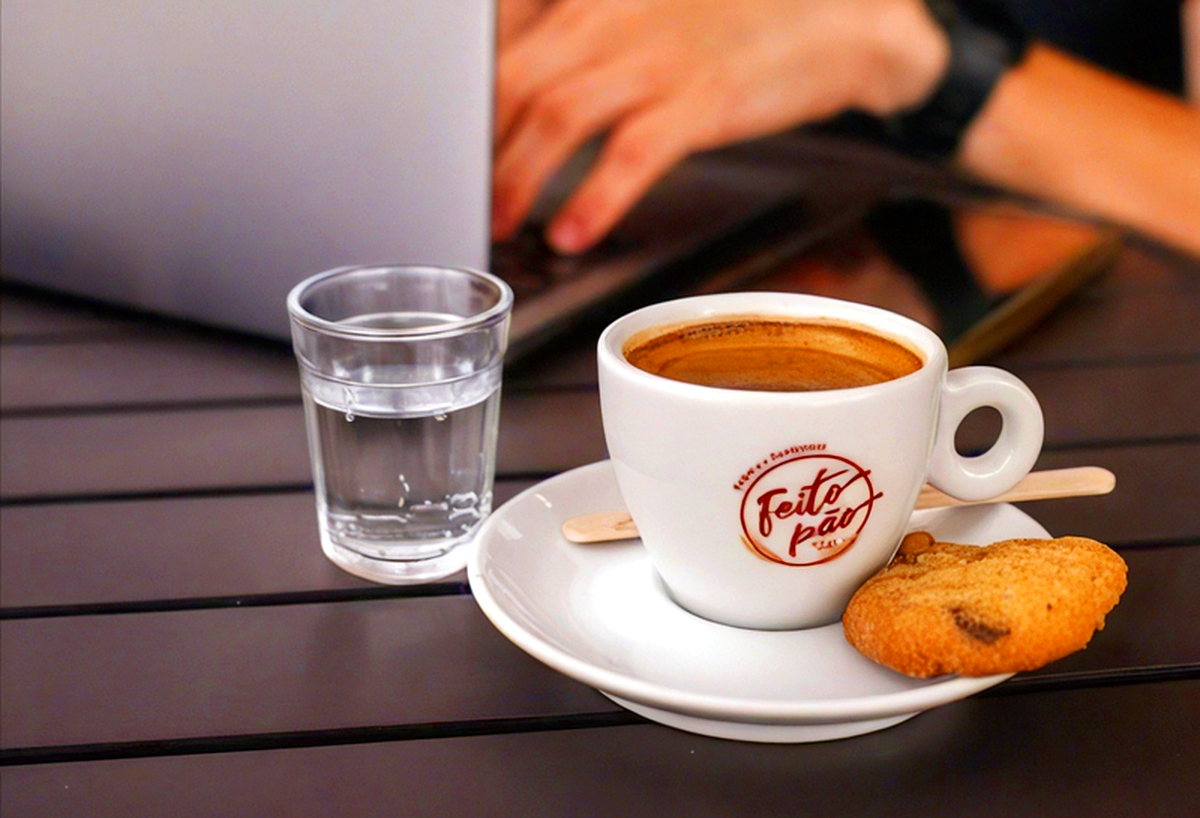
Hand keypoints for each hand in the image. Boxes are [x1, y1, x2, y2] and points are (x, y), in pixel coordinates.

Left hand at [493, 0, 947, 252]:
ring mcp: (656, 55)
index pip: (496, 37)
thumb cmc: (728, 15)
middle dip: (474, 147)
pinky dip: (594, 199)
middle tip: (455, 196)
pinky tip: (572, 234)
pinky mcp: (701, 100)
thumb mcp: (639, 6)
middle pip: (512, 80)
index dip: (458, 98)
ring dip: (517, 177)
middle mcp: (610, 12)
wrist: (835, 16)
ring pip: (557, 117)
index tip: (438, 143)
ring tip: (500, 224)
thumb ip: (574, 35)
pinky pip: (631, 156)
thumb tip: (509, 92)